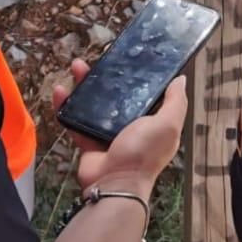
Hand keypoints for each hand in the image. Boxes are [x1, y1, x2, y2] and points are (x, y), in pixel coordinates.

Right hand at [52, 59, 188, 194]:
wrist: (113, 183)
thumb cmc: (143, 154)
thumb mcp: (167, 125)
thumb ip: (175, 102)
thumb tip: (181, 79)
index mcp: (151, 122)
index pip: (144, 93)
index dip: (136, 76)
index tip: (126, 58)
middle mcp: (130, 127)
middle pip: (115, 95)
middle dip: (105, 77)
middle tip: (95, 61)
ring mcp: (107, 134)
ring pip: (93, 104)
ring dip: (83, 86)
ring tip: (76, 68)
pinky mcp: (88, 141)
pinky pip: (74, 120)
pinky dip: (65, 106)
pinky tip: (60, 91)